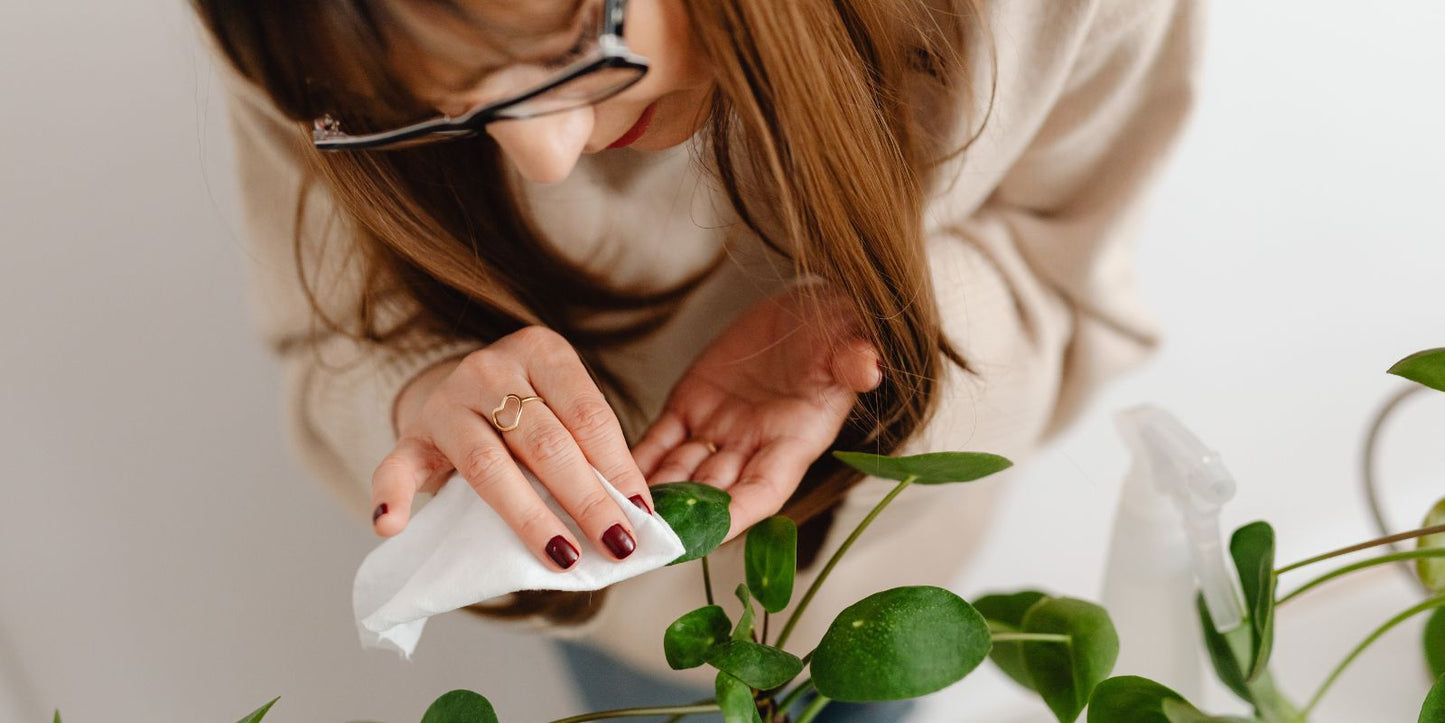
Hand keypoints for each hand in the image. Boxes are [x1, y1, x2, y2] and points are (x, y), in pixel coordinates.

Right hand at [371, 325, 653, 571]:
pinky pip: (396, 467)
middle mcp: (491, 369)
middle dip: (587, 500)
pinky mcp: (412, 435)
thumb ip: (591, 449)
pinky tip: (391, 526)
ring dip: (529, 516)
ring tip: (563, 555)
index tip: (643, 516)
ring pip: (489, 464)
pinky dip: (391, 496)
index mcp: (542, 353)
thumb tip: (638, 515)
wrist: (461, 390)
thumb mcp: (563, 409)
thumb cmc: (530, 409)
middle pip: (545, 442)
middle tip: (617, 545)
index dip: (619, 468)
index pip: (588, 415)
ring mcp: (447, 401)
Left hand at [631, 280, 883, 540]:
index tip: (705, 537)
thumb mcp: (850, 339)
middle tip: (644, 540)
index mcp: (796, 440)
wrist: (808, 308)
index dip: (736, 515)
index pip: (763, 490)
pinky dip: (636, 460)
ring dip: (651, 497)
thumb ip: (853, 359)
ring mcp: (720, 429)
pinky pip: (660, 441)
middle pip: (714, 493)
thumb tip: (867, 365)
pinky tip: (608, 477)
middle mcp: (754, 445)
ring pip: (680, 473)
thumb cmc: (837, 328)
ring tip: (617, 514)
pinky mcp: (692, 406)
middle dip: (681, 520)